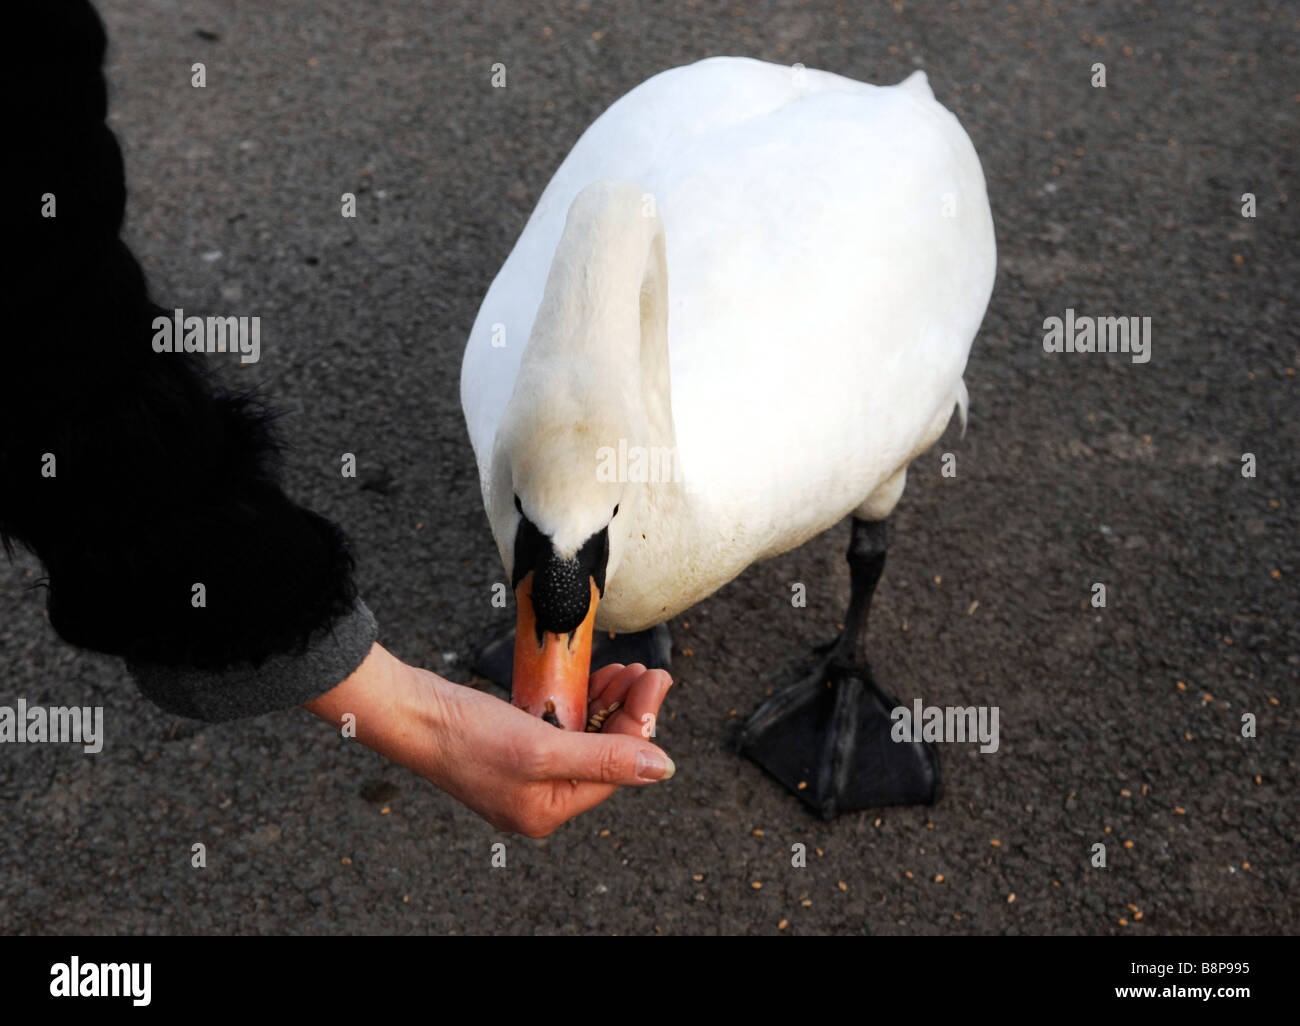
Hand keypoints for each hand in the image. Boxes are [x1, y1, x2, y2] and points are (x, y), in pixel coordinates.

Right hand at [305, 644, 674, 836]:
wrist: (409, 712)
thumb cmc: (465, 736)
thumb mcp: (542, 748)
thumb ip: (604, 758)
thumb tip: (660, 769)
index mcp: (547, 811)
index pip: (615, 769)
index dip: (640, 724)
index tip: (656, 682)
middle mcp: (539, 797)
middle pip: (603, 752)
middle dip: (627, 710)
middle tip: (647, 672)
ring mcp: (526, 771)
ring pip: (585, 735)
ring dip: (607, 701)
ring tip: (624, 669)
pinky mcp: (514, 744)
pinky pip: (561, 725)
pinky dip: (580, 702)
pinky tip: (594, 678)